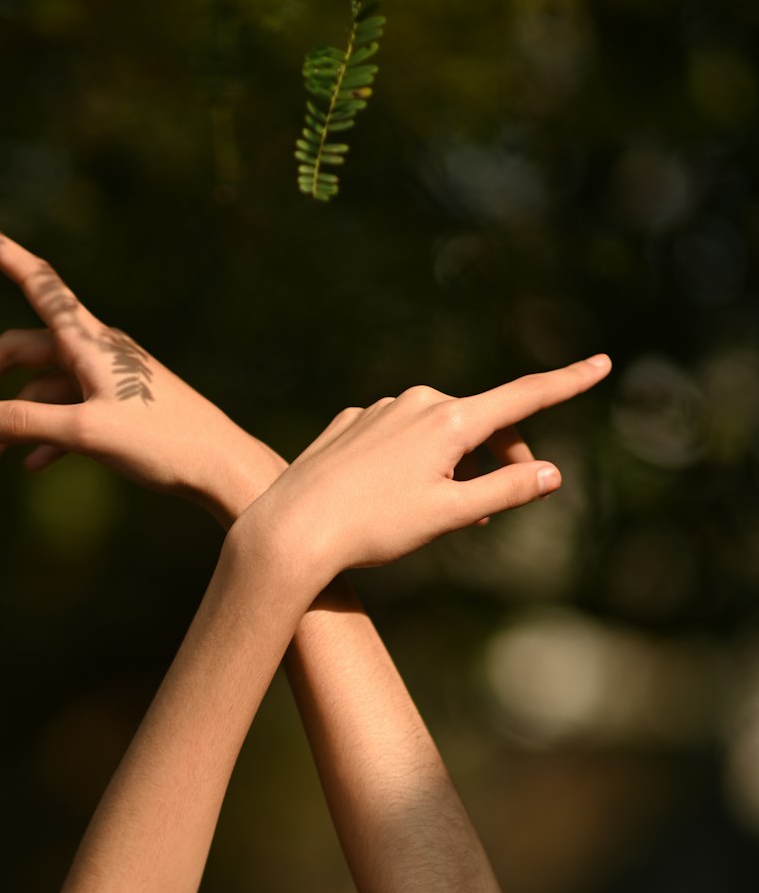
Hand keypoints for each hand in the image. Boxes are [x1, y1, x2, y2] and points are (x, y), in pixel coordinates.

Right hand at [0, 212, 280, 523]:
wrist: (220, 467)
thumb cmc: (163, 443)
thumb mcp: (86, 432)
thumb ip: (24, 423)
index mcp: (89, 340)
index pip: (36, 283)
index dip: (2, 252)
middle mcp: (95, 351)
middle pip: (20, 351)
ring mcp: (106, 380)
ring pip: (40, 391)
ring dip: (7, 424)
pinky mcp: (118, 409)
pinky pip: (67, 413)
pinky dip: (43, 436)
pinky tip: (27, 466)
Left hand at [239, 357, 609, 587]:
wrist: (292, 528)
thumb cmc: (374, 527)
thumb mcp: (451, 515)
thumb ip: (506, 491)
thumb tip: (552, 474)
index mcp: (451, 420)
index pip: (524, 397)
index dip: (566, 383)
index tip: (601, 364)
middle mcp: (418, 402)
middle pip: (482, 422)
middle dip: (501, 458)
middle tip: (497, 511)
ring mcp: (380, 410)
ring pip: (438, 432)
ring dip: (455, 464)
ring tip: (441, 514)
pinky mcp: (350, 424)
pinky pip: (398, 438)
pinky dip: (413, 462)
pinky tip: (390, 499)